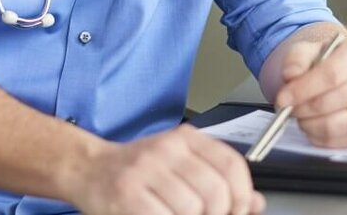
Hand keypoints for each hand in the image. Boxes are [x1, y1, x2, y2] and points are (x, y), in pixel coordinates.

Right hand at [71, 124, 264, 214]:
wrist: (89, 168)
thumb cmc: (138, 170)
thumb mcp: (182, 165)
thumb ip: (219, 180)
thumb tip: (257, 203)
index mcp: (186, 138)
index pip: (232, 165)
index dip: (242, 196)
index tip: (238, 211)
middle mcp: (168, 149)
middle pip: (215, 192)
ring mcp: (146, 170)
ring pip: (192, 209)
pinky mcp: (127, 194)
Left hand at [273, 34, 346, 148]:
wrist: (335, 73)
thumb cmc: (322, 62)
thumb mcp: (305, 50)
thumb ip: (296, 59)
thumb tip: (292, 75)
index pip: (331, 75)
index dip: (304, 90)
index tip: (284, 98)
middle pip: (333, 101)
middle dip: (304, 108)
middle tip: (288, 108)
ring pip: (337, 125)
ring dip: (310, 125)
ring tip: (301, 116)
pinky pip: (342, 143)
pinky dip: (321, 139)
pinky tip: (312, 127)